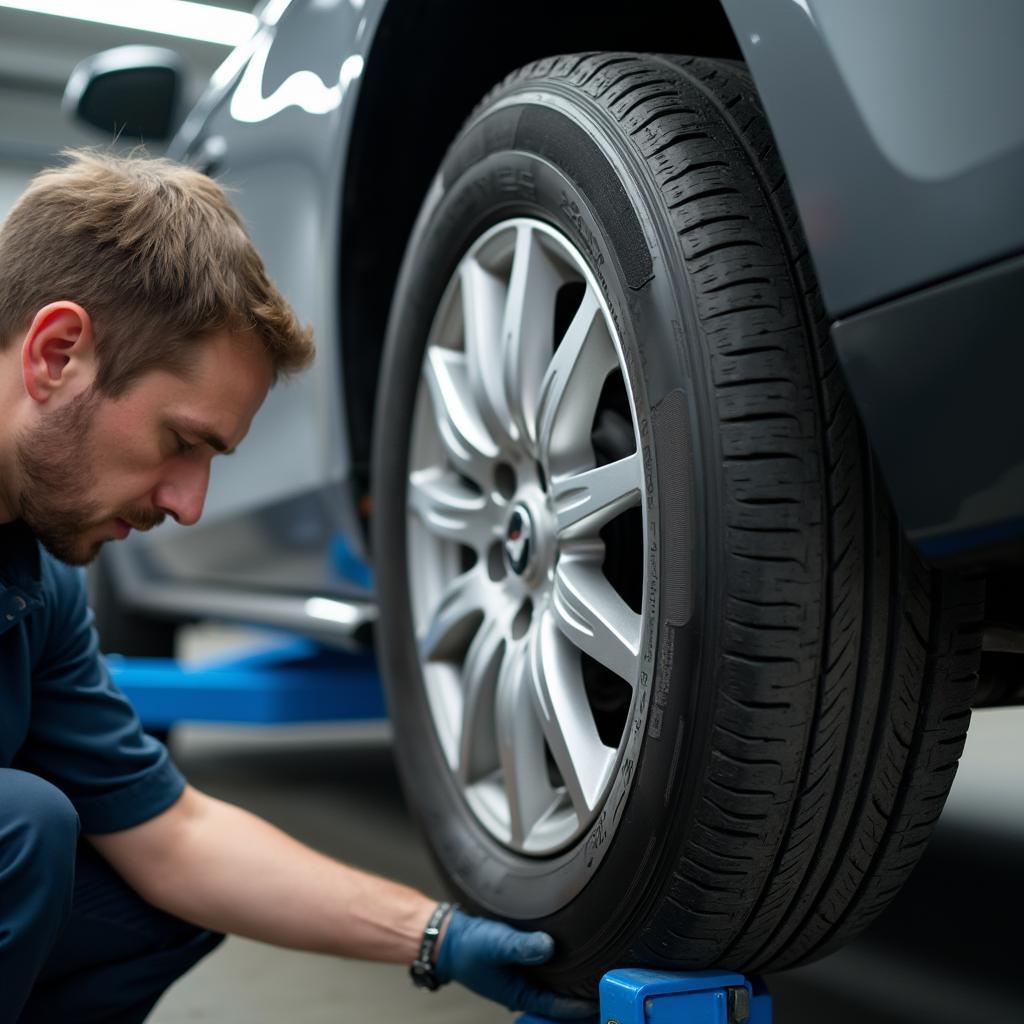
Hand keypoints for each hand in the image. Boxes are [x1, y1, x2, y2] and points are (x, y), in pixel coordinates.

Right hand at [434, 910, 596, 1018]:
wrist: (451, 939)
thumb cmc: (469, 948)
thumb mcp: (496, 945)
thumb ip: (521, 947)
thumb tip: (547, 947)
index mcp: (520, 994)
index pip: (558, 1007)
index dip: (581, 1006)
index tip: (603, 999)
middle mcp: (527, 989)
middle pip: (562, 999)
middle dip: (584, 996)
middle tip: (610, 985)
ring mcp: (528, 978)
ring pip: (558, 985)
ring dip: (575, 981)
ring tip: (600, 971)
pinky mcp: (527, 963)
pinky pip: (551, 971)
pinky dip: (565, 967)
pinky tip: (577, 957)